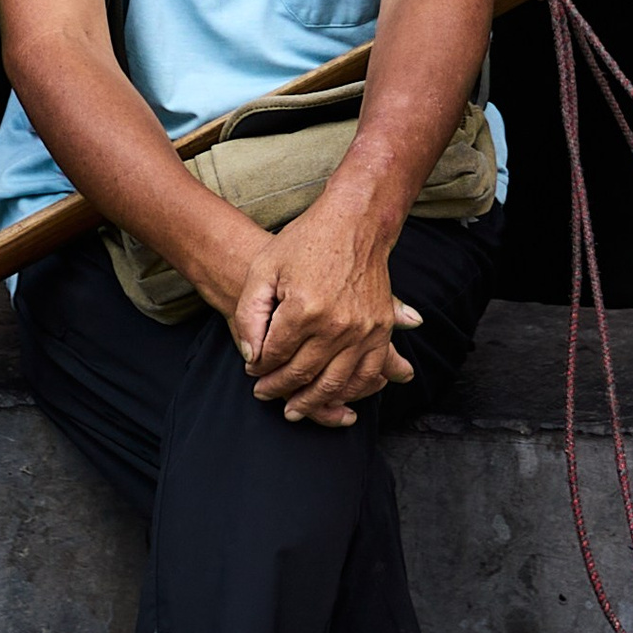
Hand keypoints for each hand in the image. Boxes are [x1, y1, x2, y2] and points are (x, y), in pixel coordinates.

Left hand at [230, 196, 423, 425]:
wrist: (355, 223)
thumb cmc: (304, 242)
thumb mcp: (264, 270)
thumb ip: (251, 314)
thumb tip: (252, 356)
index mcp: (304, 309)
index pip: (275, 355)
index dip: (259, 367)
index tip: (252, 370)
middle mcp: (336, 325)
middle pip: (302, 374)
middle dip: (279, 388)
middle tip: (265, 394)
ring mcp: (363, 329)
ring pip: (335, 383)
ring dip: (312, 402)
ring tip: (294, 409)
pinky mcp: (381, 329)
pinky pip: (367, 374)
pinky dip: (350, 392)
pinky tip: (333, 398)